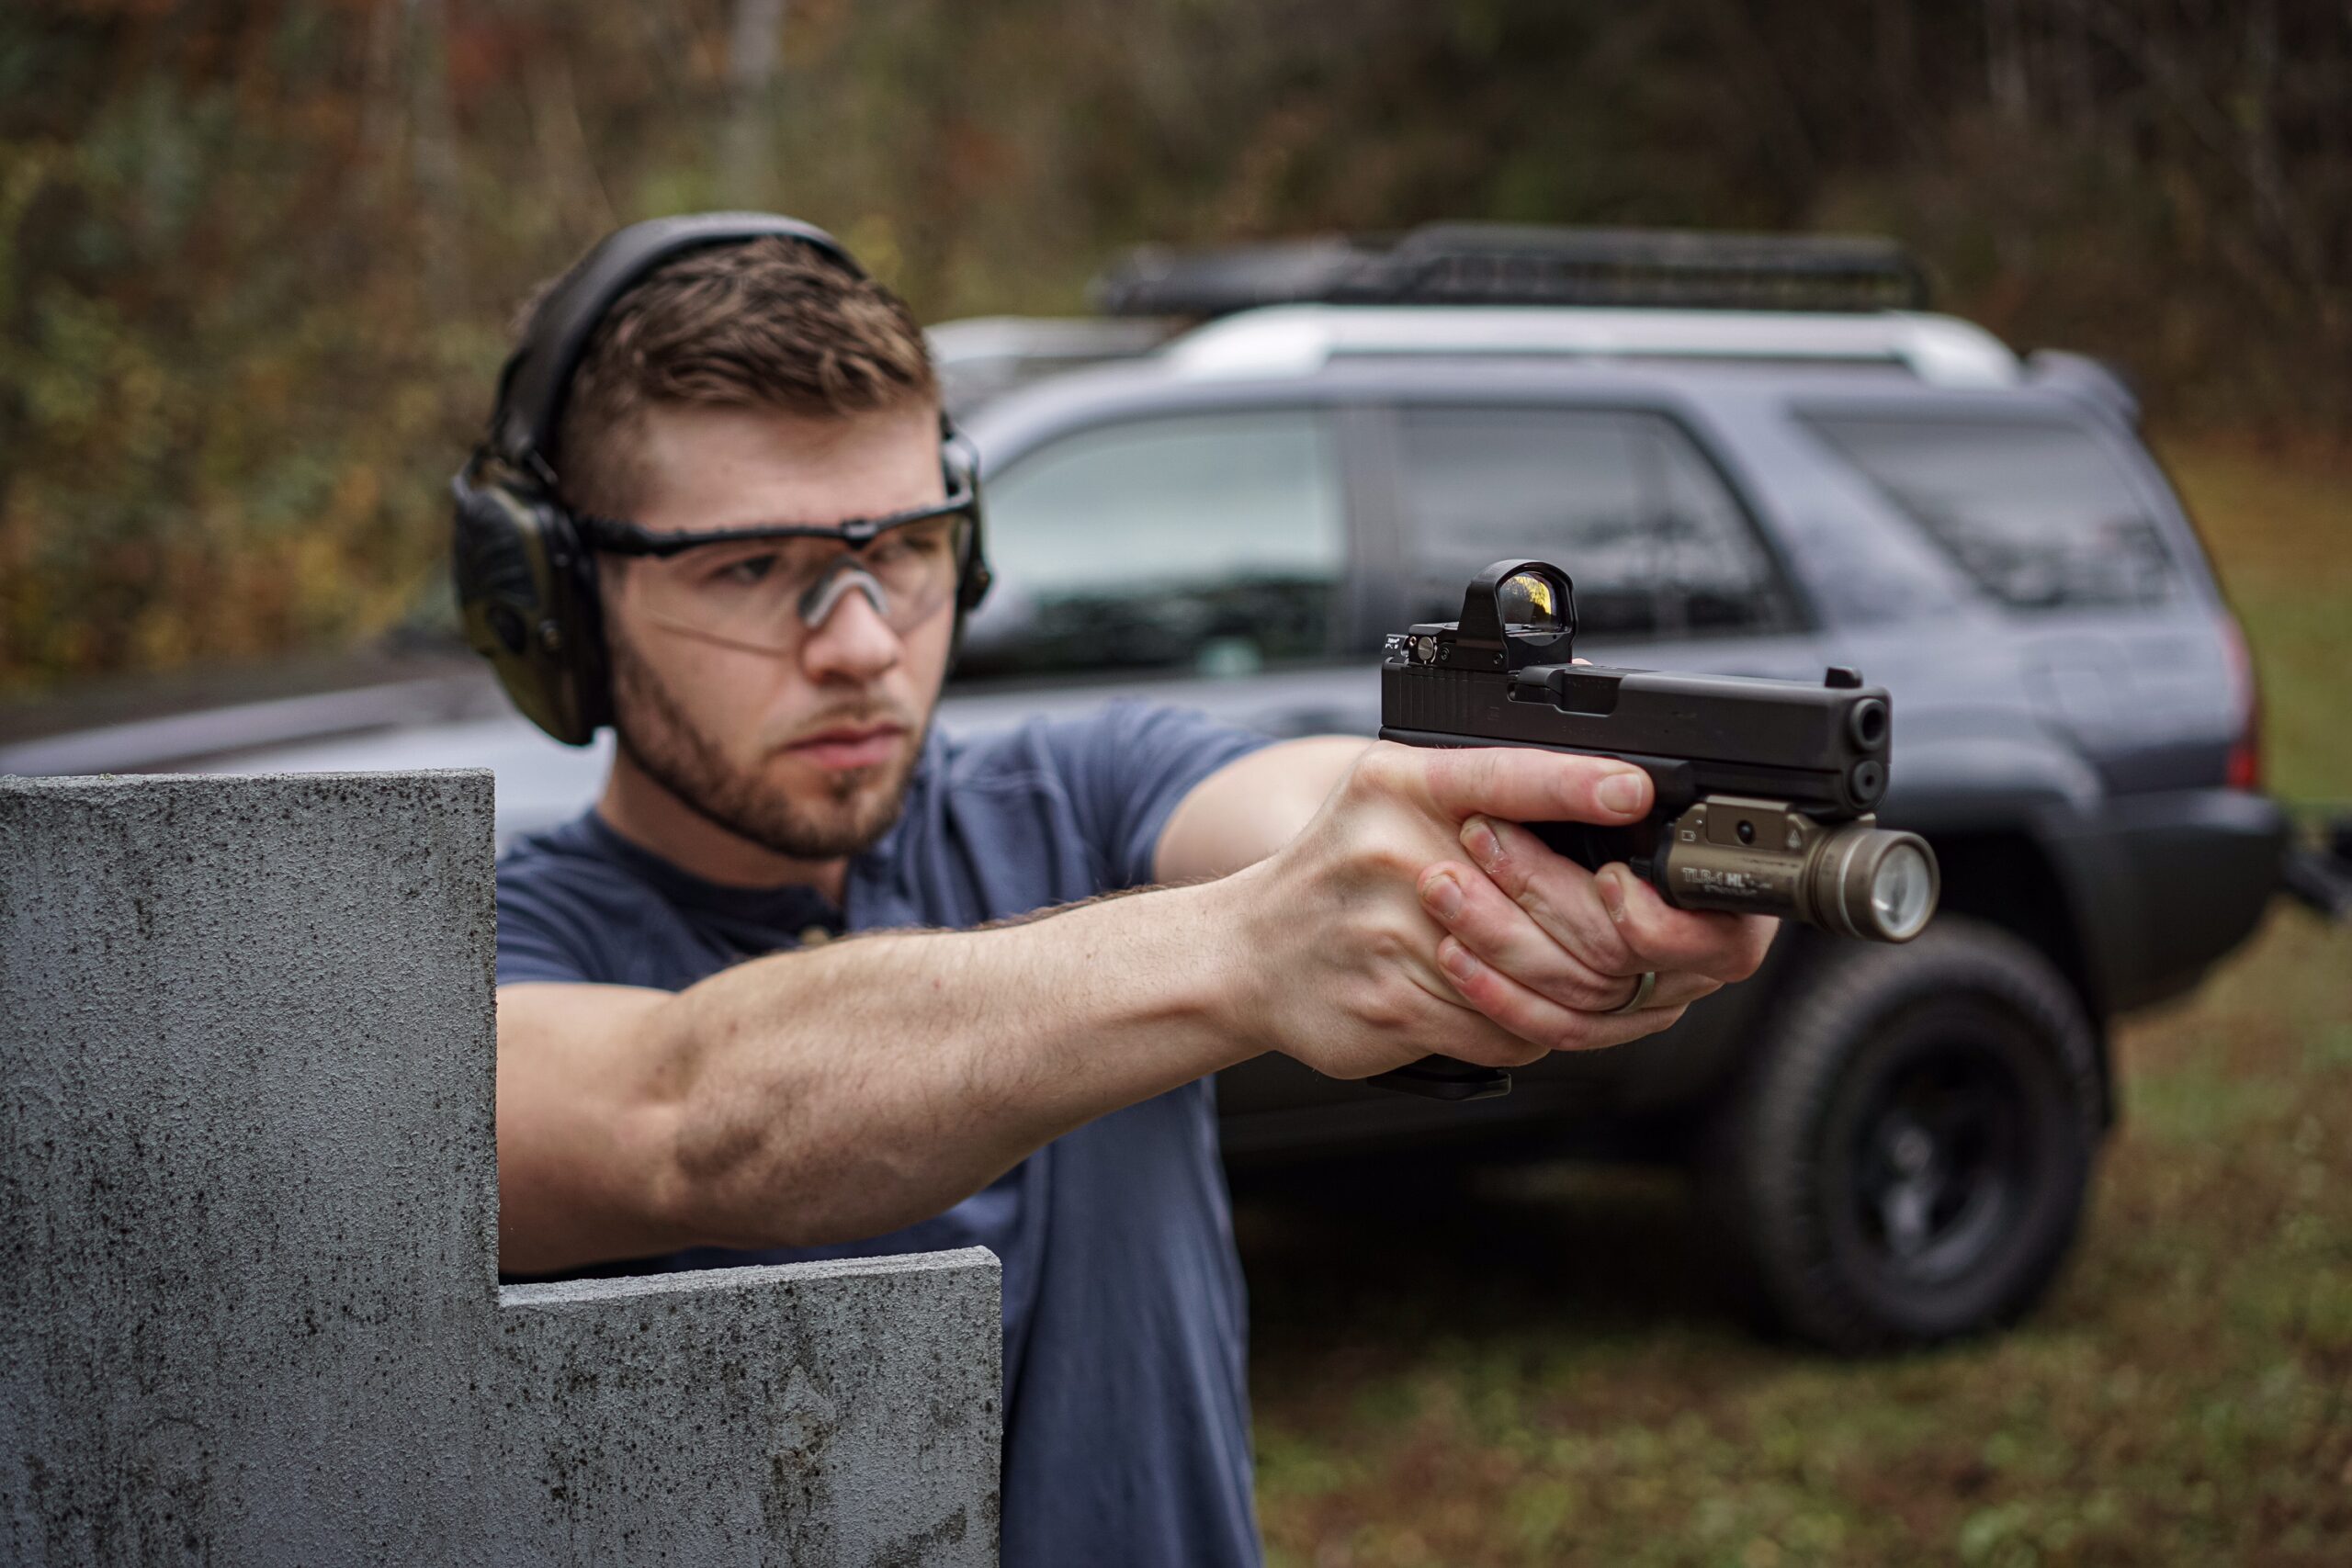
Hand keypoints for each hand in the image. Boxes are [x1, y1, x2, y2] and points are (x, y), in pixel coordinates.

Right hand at [1223, 742, 1774, 1079]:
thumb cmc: (1338, 872)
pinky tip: (1534, 1015)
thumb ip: (1479, 792)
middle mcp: (1390, 851)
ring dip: (1577, 991)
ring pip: (1527, 973)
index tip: (1635, 790)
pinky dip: (1530, 1028)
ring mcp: (1385, 931)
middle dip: (1605, 924)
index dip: (1576, 783)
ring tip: (1609, 987)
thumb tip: (1603, 798)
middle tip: (1647, 930)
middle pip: (1536, 896)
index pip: (1502, 775)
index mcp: (1397, 786)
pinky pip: (1496, 1027)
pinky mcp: (1388, 1003)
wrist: (1245, 954)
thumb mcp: (1391, 800)